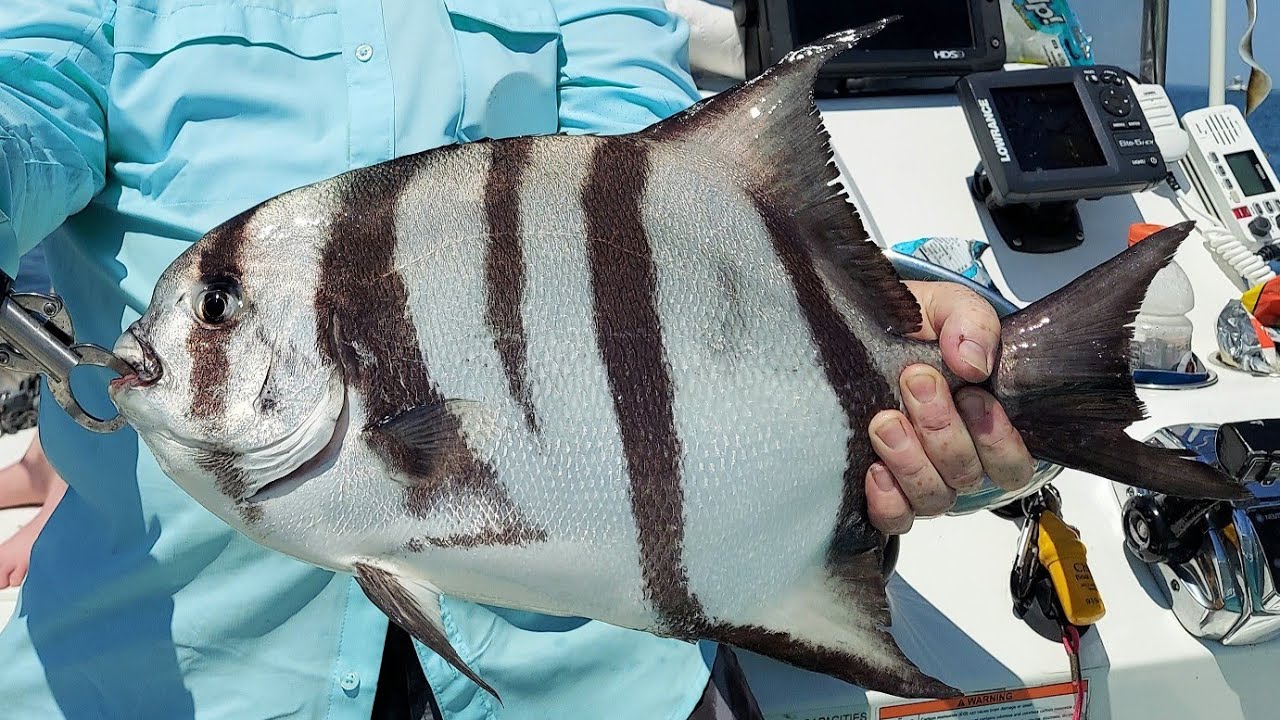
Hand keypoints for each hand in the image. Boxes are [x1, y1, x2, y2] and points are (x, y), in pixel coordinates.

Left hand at [865, 281, 1033, 534]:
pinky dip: (888, 501)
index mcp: (987, 423)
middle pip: (968, 475)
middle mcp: (958, 459)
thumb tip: (974, 364)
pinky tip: (874, 471)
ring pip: (934, 499)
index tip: (971, 392)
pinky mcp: (883, 489)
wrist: (865, 328)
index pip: (1013, 462)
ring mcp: (921, 477)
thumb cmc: (917, 326)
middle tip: (915, 381)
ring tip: (885, 421)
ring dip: (911, 462)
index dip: (996, 438)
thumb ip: (971, 323)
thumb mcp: (947, 307)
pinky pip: (893, 519)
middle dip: (942, 430)